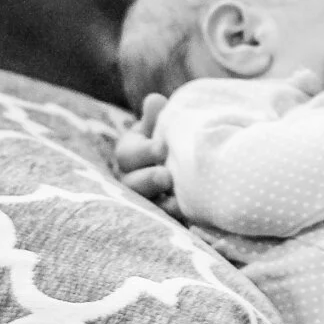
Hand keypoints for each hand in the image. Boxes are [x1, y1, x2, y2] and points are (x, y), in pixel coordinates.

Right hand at [112, 92, 178, 212]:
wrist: (195, 166)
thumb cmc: (174, 140)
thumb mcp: (164, 128)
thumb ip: (159, 117)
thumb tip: (155, 101)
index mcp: (132, 153)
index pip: (127, 153)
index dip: (143, 151)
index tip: (163, 147)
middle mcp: (132, 179)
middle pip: (131, 184)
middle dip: (148, 180)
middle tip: (166, 176)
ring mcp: (147, 201)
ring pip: (145, 206)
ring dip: (160, 203)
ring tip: (177, 200)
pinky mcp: (163, 218)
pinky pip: (163, 222)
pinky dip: (174, 218)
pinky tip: (187, 213)